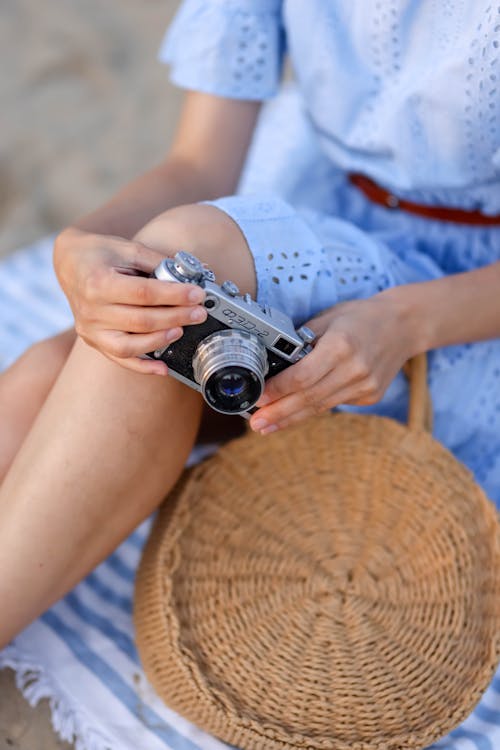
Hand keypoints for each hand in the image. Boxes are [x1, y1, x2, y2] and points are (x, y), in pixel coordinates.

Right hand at [53, 227, 206, 373]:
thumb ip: (158, 262)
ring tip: (182, 329)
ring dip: (162, 340)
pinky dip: (143, 367)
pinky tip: (163, 368)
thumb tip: (192, 274)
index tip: (196, 294)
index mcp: (99, 282)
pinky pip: (120, 359)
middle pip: (142, 320)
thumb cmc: (99, 253)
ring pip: (131, 345)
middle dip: (176, 317)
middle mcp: (92, 310)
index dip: (174, 295)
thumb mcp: (128, 248)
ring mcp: (91, 329)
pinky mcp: (94, 340)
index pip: (144, 293)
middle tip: (199, 312)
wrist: (69, 263)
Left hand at [249, 290, 418, 432]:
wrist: (404, 325)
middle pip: (309, 398)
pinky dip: (312, 409)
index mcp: (341, 346)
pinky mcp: (370, 396)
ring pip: (320, 407)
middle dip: (279, 413)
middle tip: (256, 424)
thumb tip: (271, 363)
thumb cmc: (361, 317)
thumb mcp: (327, 318)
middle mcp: (355, 370)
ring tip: (267, 426)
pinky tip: (293, 415)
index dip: (277, 390)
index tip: (257, 398)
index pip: (302, 376)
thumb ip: (302, 341)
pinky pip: (334, 404)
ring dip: (291, 418)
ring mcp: (365, 386)